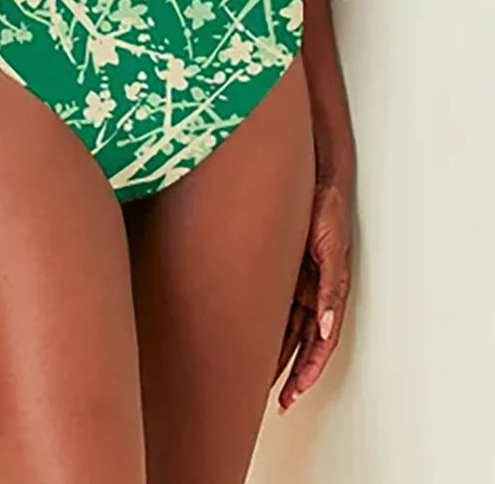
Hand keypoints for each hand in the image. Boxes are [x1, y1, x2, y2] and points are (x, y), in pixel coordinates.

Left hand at [274, 176, 352, 410]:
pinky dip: (268, 328)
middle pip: (302, 344)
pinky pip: (275, 306)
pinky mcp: (283, 270)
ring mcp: (297, 283)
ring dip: (279, 356)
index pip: (319, 343)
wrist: (313, 181)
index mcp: (327, 292)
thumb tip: (326, 327)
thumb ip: (329, 288)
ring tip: (260, 383)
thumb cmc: (327, 211)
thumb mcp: (330, 249)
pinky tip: (252, 342)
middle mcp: (312, 293)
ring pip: (287, 330)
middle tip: (277, 402)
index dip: (308, 371)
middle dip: (292, 374)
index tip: (294, 394)